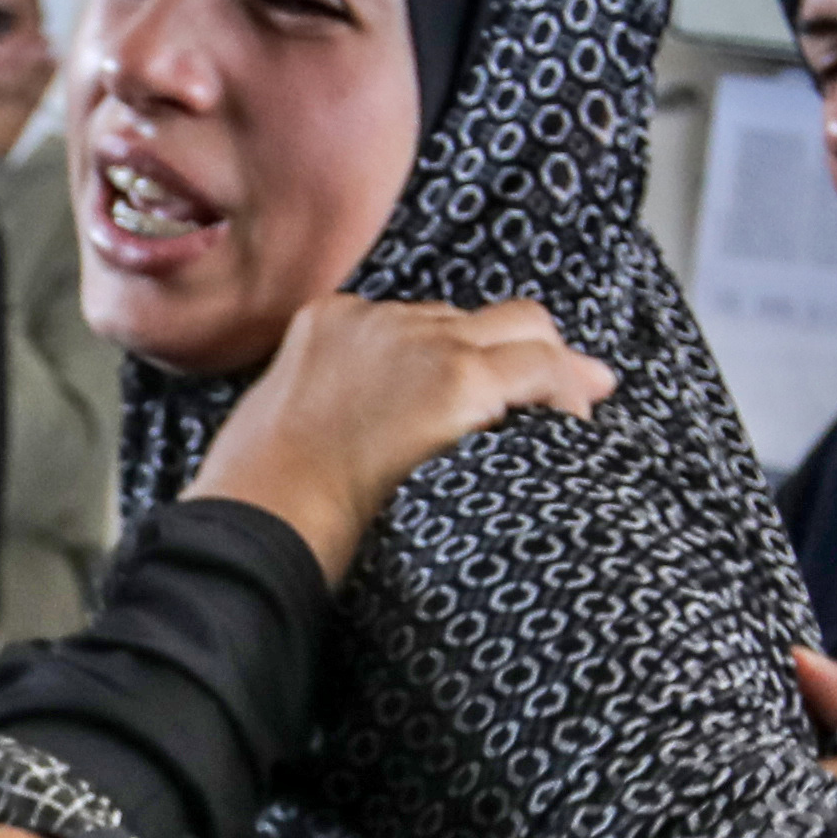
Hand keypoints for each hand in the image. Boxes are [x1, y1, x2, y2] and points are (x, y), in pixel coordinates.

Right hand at [186, 292, 615, 588]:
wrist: (260, 520)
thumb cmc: (261, 500)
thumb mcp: (282, 426)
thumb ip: (332, 405)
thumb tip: (375, 432)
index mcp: (329, 321)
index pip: (420, 320)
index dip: (465, 353)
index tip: (489, 383)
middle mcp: (378, 317)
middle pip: (475, 317)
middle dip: (518, 351)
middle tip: (565, 387)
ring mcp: (419, 343)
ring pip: (522, 328)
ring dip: (548, 371)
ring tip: (573, 412)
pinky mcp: (456, 379)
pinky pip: (542, 371)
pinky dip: (567, 396)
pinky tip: (576, 429)